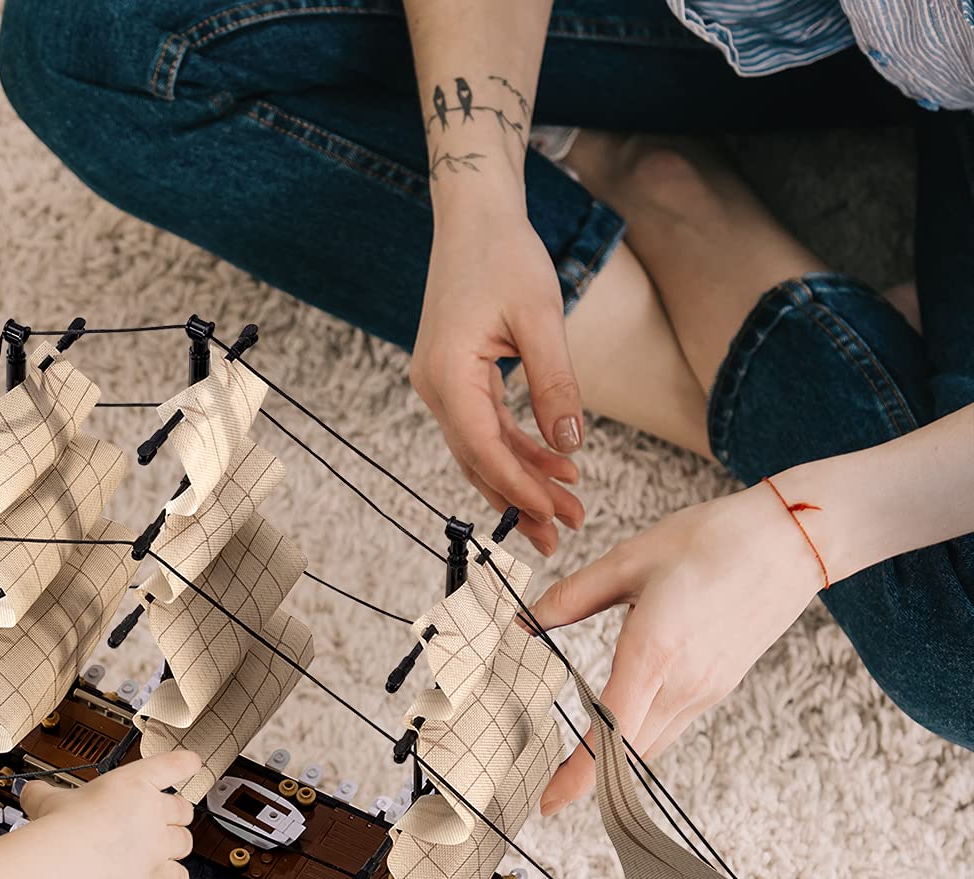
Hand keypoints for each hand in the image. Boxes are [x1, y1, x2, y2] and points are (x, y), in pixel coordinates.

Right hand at [21, 748, 198, 878]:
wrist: (69, 859)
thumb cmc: (62, 826)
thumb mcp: (48, 798)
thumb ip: (45, 792)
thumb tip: (31, 791)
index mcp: (133, 783)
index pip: (171, 766)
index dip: (185, 763)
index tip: (193, 762)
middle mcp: (152, 812)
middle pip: (184, 809)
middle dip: (177, 814)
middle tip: (166, 817)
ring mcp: (156, 844)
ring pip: (185, 842)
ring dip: (177, 845)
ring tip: (165, 847)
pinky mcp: (154, 874)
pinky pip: (179, 876)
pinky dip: (175, 878)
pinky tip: (169, 878)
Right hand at [411, 199, 584, 553]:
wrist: (472, 216)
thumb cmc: (505, 255)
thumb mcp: (541, 317)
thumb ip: (556, 384)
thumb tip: (571, 445)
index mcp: (447, 376)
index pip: (484, 450)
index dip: (521, 488)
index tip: (556, 516)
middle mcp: (434, 389)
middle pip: (479, 461)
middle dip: (522, 500)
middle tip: (564, 535)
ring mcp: (440, 386)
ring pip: (482, 450)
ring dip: (522, 481)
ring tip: (567, 508)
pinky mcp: (453, 379)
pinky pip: (484, 428)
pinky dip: (516, 450)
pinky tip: (553, 465)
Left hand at [533, 484, 822, 813]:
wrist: (794, 538)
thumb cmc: (713, 540)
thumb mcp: (630, 559)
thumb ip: (572, 597)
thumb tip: (524, 621)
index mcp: (654, 652)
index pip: (610, 731)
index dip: (578, 774)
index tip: (548, 802)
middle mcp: (683, 683)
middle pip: (628, 754)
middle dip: (587, 781)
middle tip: (546, 794)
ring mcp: (705, 689)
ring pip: (650, 746)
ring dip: (613, 765)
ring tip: (573, 771)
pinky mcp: (718, 686)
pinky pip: (669, 727)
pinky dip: (639, 741)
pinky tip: (617, 734)